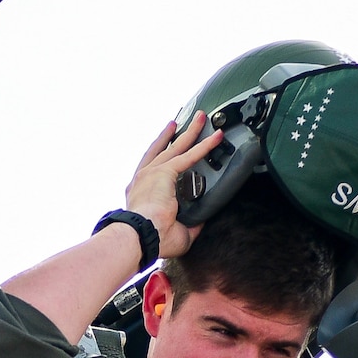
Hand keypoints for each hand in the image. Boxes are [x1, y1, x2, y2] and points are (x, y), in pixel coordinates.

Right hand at [125, 117, 222, 260]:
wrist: (141, 236)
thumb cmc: (153, 239)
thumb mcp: (176, 233)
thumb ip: (189, 225)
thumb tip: (200, 221)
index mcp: (141, 192)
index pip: (152, 168)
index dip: (159, 156)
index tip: (165, 145)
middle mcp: (144, 178)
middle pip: (162, 150)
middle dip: (172, 135)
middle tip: (178, 123)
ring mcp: (153, 172)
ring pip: (177, 147)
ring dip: (191, 132)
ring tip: (201, 118)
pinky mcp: (164, 171)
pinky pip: (190, 155)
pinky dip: (204, 145)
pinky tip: (216, 137)